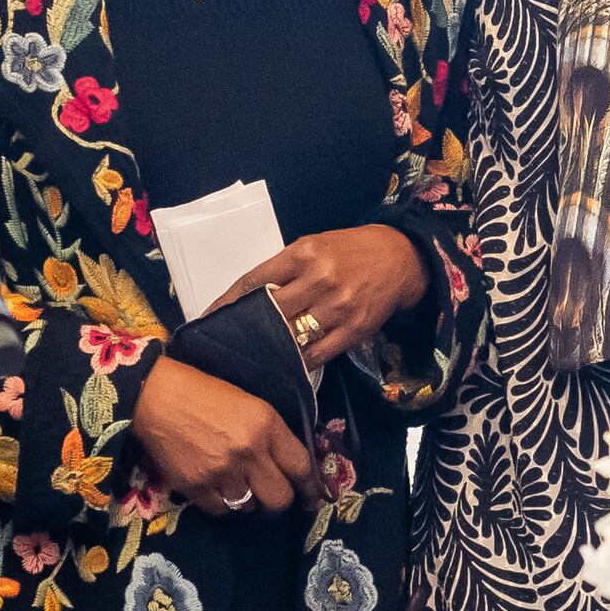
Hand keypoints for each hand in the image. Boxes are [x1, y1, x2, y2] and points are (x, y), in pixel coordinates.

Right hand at [126, 360, 313, 515]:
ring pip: (250, 506)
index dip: (310, 487)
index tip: (312, 497)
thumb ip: (272, 435)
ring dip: (247, 499)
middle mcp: (248, 451)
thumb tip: (290, 467)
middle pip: (280, 498)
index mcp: (266, 424)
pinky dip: (221, 503)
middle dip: (279, 500)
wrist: (155, 396)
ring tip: (235, 482)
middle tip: (271, 494)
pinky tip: (214, 485)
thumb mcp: (250, 404)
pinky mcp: (195, 486)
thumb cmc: (204, 394)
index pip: (302, 466)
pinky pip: (220, 510)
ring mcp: (221, 471)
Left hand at [226, 224, 427, 367]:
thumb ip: (283, 269)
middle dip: (246, 329)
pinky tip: (286, 364)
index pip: (253, 281)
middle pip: (269, 312)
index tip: (210, 318)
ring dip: (271, 348)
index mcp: (303, 254)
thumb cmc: (349, 251)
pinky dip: (298, 361)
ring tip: (253, 357)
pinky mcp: (354, 330)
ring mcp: (338, 307)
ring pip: (291, 336)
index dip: (227, 302)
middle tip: (226, 343)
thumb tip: (249, 298)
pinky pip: (316, 353)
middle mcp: (319, 279)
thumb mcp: (313, 246)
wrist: (399, 258)